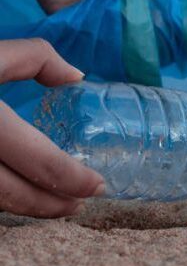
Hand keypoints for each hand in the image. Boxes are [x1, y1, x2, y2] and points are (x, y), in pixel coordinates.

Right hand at [0, 39, 104, 217]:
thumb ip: (34, 57)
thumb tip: (76, 76)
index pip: (40, 161)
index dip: (74, 179)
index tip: (97, 185)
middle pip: (15, 194)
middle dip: (53, 204)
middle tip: (81, 205)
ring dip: (27, 208)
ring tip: (57, 206)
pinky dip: (1, 198)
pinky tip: (18, 194)